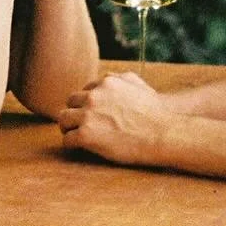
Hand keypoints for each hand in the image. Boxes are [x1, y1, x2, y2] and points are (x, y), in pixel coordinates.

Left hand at [58, 71, 172, 166]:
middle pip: (70, 102)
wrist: (162, 134)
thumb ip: (121, 79)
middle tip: (80, 124)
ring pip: (63, 119)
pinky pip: (68, 139)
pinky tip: (79, 148)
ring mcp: (88, 115)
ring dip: (68, 127)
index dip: (87, 103)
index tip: (92, 114)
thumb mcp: (139, 85)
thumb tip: (109, 77)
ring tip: (75, 135)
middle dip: (75, 112)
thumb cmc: (155, 113)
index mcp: (106, 82)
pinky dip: (71, 144)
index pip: (85, 90)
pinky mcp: (86, 135)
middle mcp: (94, 96)